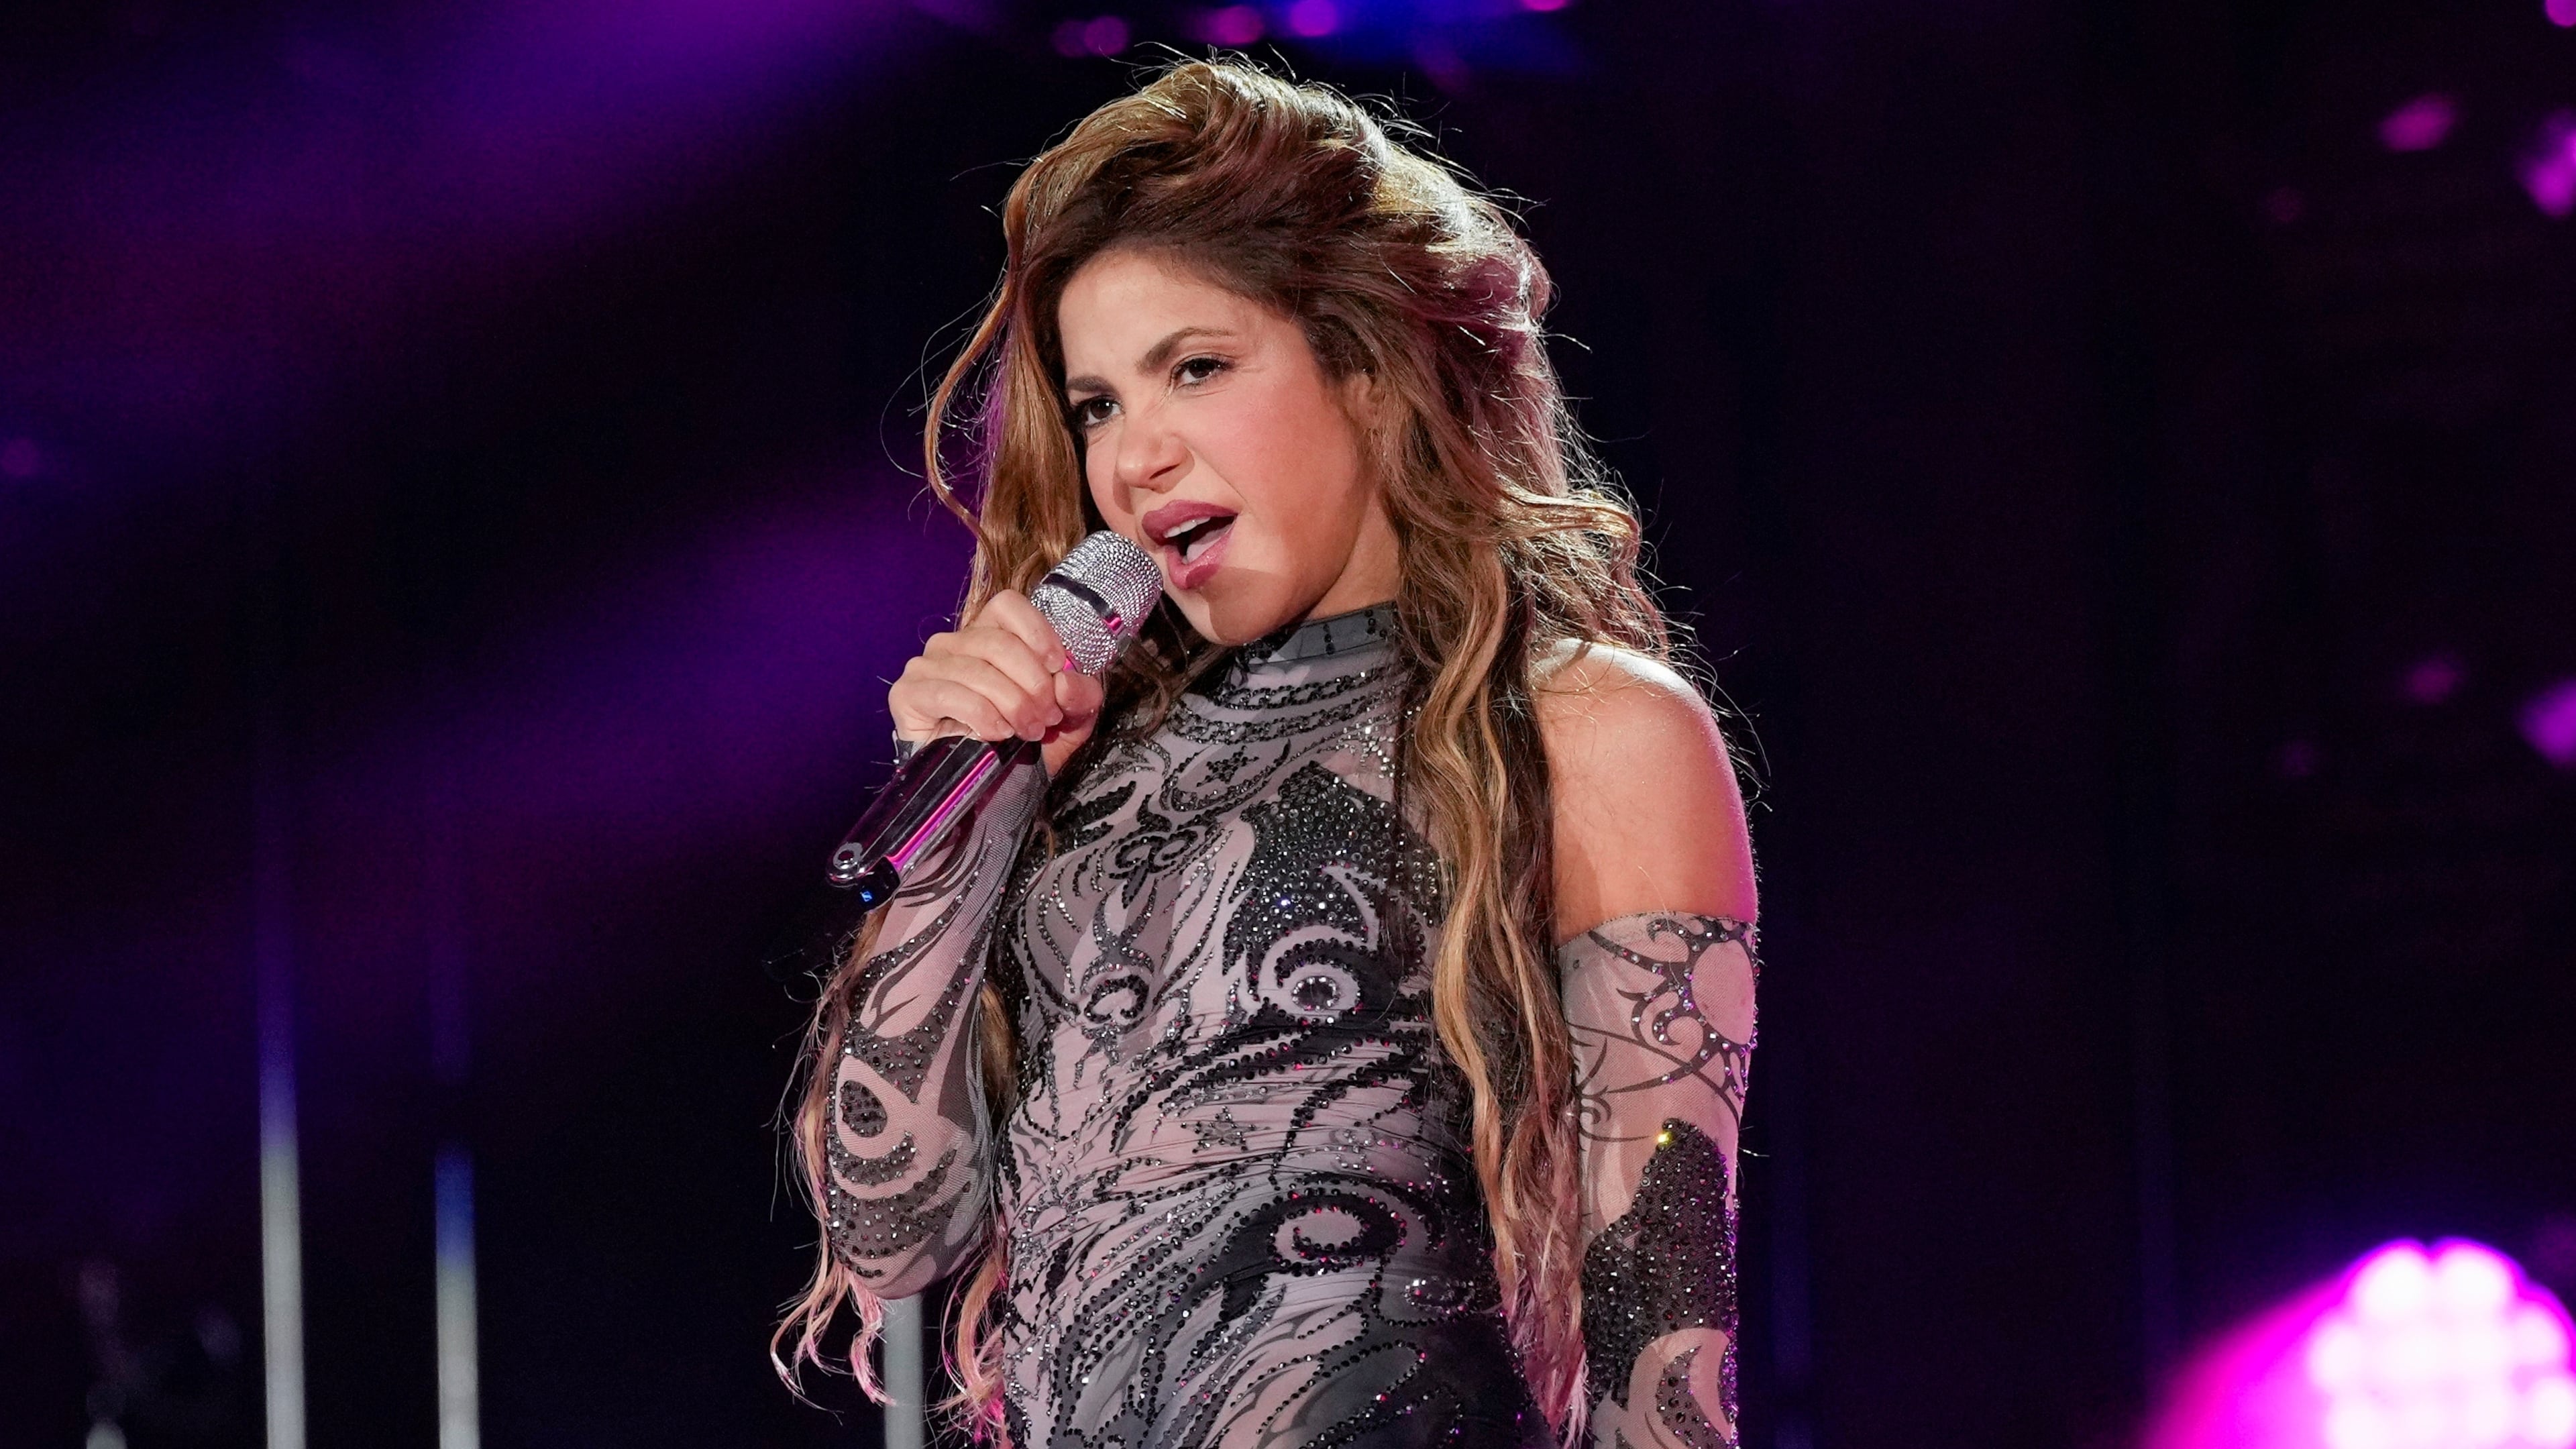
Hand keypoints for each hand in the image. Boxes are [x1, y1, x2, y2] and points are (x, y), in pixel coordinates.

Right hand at [887, 589, 1106, 776]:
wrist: (993, 791)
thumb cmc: (1027, 745)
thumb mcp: (1070, 719)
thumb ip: (1080, 695)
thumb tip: (1065, 681)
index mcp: (990, 635)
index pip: (1007, 605)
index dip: (1036, 630)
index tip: (1057, 665)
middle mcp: (954, 643)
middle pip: (997, 642)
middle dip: (1032, 682)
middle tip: (1047, 716)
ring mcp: (927, 666)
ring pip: (976, 669)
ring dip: (1011, 703)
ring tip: (1027, 730)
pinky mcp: (908, 694)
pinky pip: (947, 693)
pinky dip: (980, 714)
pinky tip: (996, 734)